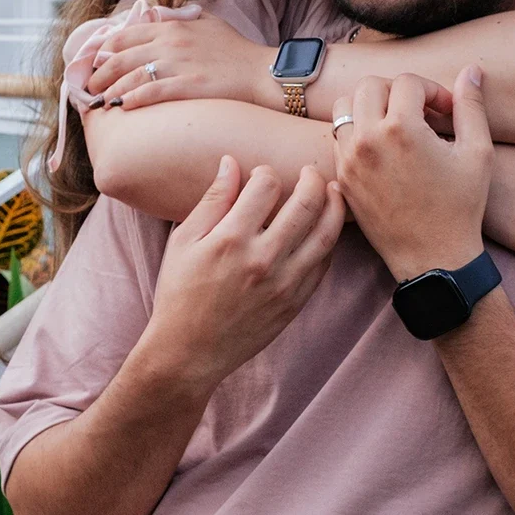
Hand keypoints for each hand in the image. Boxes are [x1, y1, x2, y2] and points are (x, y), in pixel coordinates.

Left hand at [85, 13, 276, 108]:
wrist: (262, 72)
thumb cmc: (235, 50)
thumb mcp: (206, 22)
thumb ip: (179, 18)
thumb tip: (156, 16)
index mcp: (171, 28)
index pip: (124, 36)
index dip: (103, 52)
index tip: (94, 65)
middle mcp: (170, 44)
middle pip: (120, 58)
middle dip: (99, 75)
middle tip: (90, 89)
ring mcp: (178, 65)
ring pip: (131, 78)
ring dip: (111, 92)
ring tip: (100, 103)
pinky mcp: (188, 86)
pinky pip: (152, 93)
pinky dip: (133, 100)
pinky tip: (123, 107)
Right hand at [145, 156, 346, 390]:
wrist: (189, 351)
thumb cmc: (179, 293)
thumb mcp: (184, 241)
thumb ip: (212, 200)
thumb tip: (231, 163)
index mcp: (231, 239)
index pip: (265, 186)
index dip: (265, 172)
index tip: (261, 175)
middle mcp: (263, 258)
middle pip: (306, 203)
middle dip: (312, 179)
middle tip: (309, 171)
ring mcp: (284, 282)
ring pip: (326, 234)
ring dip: (335, 206)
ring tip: (334, 191)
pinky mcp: (295, 302)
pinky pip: (323, 264)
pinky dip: (329, 241)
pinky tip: (326, 229)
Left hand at [333, 68, 491, 281]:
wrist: (433, 257)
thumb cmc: (461, 206)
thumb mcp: (478, 153)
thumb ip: (472, 106)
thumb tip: (473, 70)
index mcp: (402, 129)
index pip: (408, 82)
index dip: (433, 90)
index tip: (447, 111)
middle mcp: (367, 140)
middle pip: (370, 85)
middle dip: (397, 90)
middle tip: (420, 111)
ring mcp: (349, 159)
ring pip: (344, 107)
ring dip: (369, 106)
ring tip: (396, 123)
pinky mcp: (341, 177)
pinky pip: (338, 137)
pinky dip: (357, 131)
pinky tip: (383, 148)